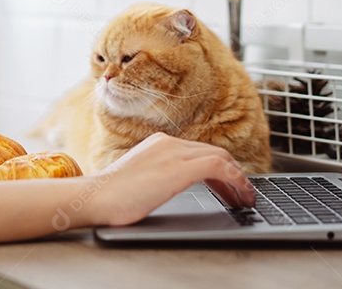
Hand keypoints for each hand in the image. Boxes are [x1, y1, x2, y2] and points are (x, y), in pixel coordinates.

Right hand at [84, 133, 254, 226]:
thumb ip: (156, 176)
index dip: (220, 169)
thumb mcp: (139, 179)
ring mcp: (174, 153)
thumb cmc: (110, 196)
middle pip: (214, 152)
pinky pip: (219, 167)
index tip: (227, 186)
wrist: (96, 197)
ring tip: (245, 198)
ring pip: (220, 158)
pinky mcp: (179, 168)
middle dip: (233, 174)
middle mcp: (169, 143)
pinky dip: (235, 180)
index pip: (199, 151)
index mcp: (159, 144)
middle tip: (241, 194)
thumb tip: (165, 187)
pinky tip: (240, 195)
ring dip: (238, 179)